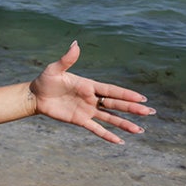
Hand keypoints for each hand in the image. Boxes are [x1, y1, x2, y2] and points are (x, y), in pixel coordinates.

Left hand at [29, 41, 154, 143]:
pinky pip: (96, 129)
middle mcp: (92, 98)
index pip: (112, 90)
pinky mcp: (79, 120)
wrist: (35, 96)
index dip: (126, 94)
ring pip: (110, 118)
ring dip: (125, 123)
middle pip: (116, 104)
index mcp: (89, 85)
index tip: (141, 98)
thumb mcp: (55, 69)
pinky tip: (119, 141)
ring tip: (140, 130)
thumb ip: (67, 59)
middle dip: (132, 108)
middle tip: (150, 112)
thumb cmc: (45, 80)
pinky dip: (107, 135)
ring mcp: (87, 110)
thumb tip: (75, 44)